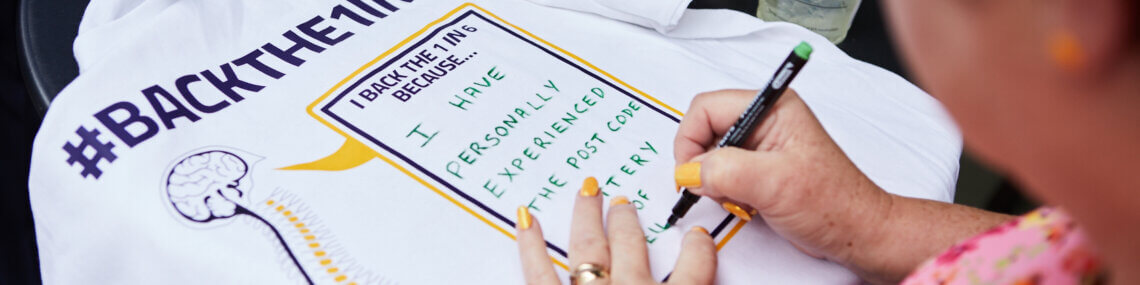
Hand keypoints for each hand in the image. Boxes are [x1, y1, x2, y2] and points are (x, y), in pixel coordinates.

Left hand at [516, 177, 717, 283]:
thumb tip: (716, 276)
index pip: (697, 269)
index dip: (700, 251)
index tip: (699, 238)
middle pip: (633, 247)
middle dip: (627, 222)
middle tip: (625, 204)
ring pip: (590, 248)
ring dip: (589, 218)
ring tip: (589, 194)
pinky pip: (538, 273)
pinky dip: (529, 244)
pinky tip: (525, 219)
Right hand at [673, 89, 890, 267]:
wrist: (857, 232)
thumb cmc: (834, 203)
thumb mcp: (774, 183)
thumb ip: (725, 170)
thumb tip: (688, 170)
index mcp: (772, 107)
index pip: (706, 108)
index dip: (690, 139)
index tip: (690, 171)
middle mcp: (765, 121)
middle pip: (705, 131)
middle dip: (704, 164)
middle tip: (720, 188)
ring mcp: (762, 146)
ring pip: (711, 155)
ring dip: (716, 182)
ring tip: (743, 198)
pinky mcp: (759, 168)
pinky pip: (723, 174)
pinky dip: (725, 192)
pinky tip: (747, 203)